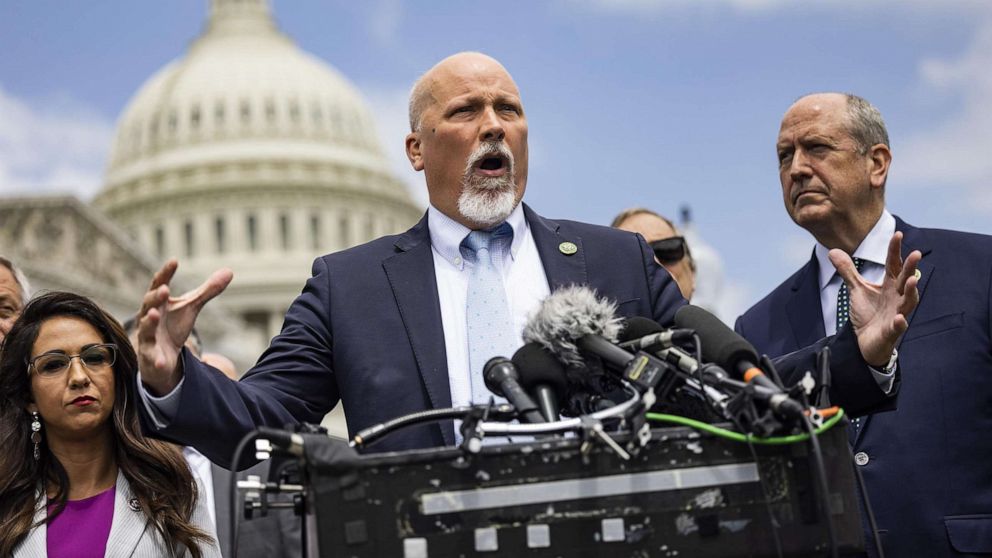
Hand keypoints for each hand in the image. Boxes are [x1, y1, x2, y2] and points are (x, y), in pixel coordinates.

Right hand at [136, 259, 232, 394]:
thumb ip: (207, 291)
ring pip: (146, 328)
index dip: (166, 273)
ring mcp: (148, 337)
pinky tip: (161, 362)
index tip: (174, 261)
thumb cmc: (173, 325)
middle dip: (156, 296)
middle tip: (164, 289)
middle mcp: (149, 316)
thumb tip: (230, 271)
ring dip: (149, 321)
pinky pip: (151, 357)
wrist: (162, 355)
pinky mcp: (150, 356)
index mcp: (159, 302)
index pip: (160, 284)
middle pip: (149, 304)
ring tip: (155, 314)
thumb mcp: (191, 307)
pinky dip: (156, 359)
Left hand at [830, 232, 920, 366]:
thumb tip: (834, 251)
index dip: (895, 250)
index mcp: (889, 286)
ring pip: (908, 301)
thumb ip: (848, 271)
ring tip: (913, 280)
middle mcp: (896, 297)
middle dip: (911, 267)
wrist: (866, 341)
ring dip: (911, 291)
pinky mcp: (892, 330)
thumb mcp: (856, 289)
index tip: (897, 234)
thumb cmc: (867, 313)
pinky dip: (899, 323)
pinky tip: (899, 318)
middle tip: (916, 253)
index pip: (893, 265)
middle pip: (905, 280)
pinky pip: (898, 326)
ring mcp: (897, 313)